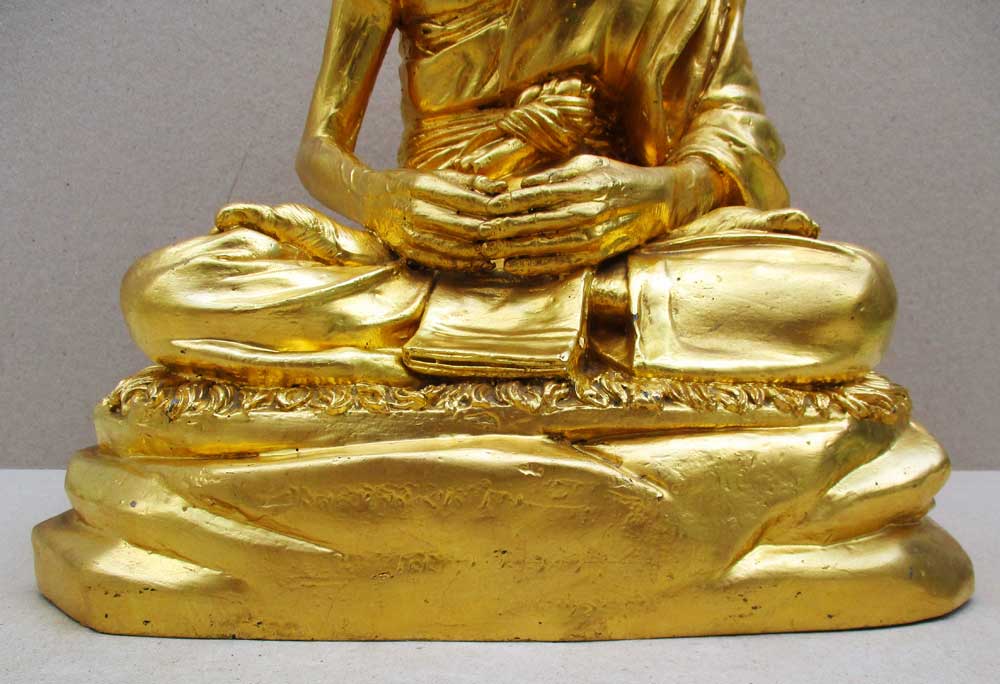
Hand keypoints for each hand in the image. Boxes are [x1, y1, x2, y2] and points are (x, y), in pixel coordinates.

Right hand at [362, 169, 505, 270]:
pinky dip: (464, 264)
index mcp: (422, 185)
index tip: (511, 212)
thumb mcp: (433, 174)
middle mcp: (414, 210)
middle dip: (490, 233)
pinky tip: (481, 263)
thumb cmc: (406, 183)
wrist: (367, 198)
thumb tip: (501, 188)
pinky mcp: (406, 250)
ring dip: (480, 253)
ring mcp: (408, 233)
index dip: (492, 209)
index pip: (465, 200)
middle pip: (462, 226)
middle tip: (511, 236)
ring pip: (453, 248)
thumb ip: (467, 182)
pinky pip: (440, 262)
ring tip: (500, 251)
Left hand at [478, 155, 681, 275]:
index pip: (539, 195)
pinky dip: (534, 265)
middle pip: (537, 223)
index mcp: (585, 186)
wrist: (659, 202)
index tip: (488, 207)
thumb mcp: (590, 163)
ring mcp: (593, 237)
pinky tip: (513, 265)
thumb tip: (522, 183)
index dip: (511, 202)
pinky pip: (559, 263)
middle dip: (505, 229)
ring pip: (544, 246)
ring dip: (513, 250)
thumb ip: (556, 173)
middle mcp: (588, 213)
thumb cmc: (620, 178)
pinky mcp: (596, 255)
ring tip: (489, 251)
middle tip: (480, 233)